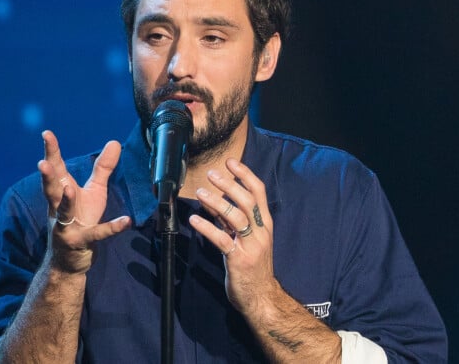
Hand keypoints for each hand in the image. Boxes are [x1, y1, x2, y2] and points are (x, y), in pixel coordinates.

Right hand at [38, 130, 131, 273]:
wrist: (70, 259)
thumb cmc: (81, 218)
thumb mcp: (94, 191)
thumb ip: (103, 168)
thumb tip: (114, 142)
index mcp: (62, 191)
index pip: (55, 168)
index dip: (51, 151)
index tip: (46, 133)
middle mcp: (59, 207)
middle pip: (51, 189)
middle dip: (47, 176)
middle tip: (42, 162)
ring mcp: (66, 226)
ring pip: (63, 212)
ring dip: (66, 201)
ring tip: (68, 188)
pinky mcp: (80, 241)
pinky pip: (96, 234)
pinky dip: (111, 228)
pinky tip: (126, 221)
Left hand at [189, 158, 276, 314]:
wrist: (261, 296)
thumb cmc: (252, 263)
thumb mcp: (245, 236)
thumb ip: (229, 218)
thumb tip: (211, 197)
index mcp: (265, 222)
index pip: (258, 191)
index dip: (245, 174)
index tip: (230, 162)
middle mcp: (260, 231)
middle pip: (247, 200)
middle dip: (228, 184)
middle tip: (211, 174)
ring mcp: (251, 245)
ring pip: (235, 216)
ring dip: (216, 202)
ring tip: (199, 192)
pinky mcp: (239, 259)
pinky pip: (221, 239)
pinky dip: (206, 227)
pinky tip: (194, 219)